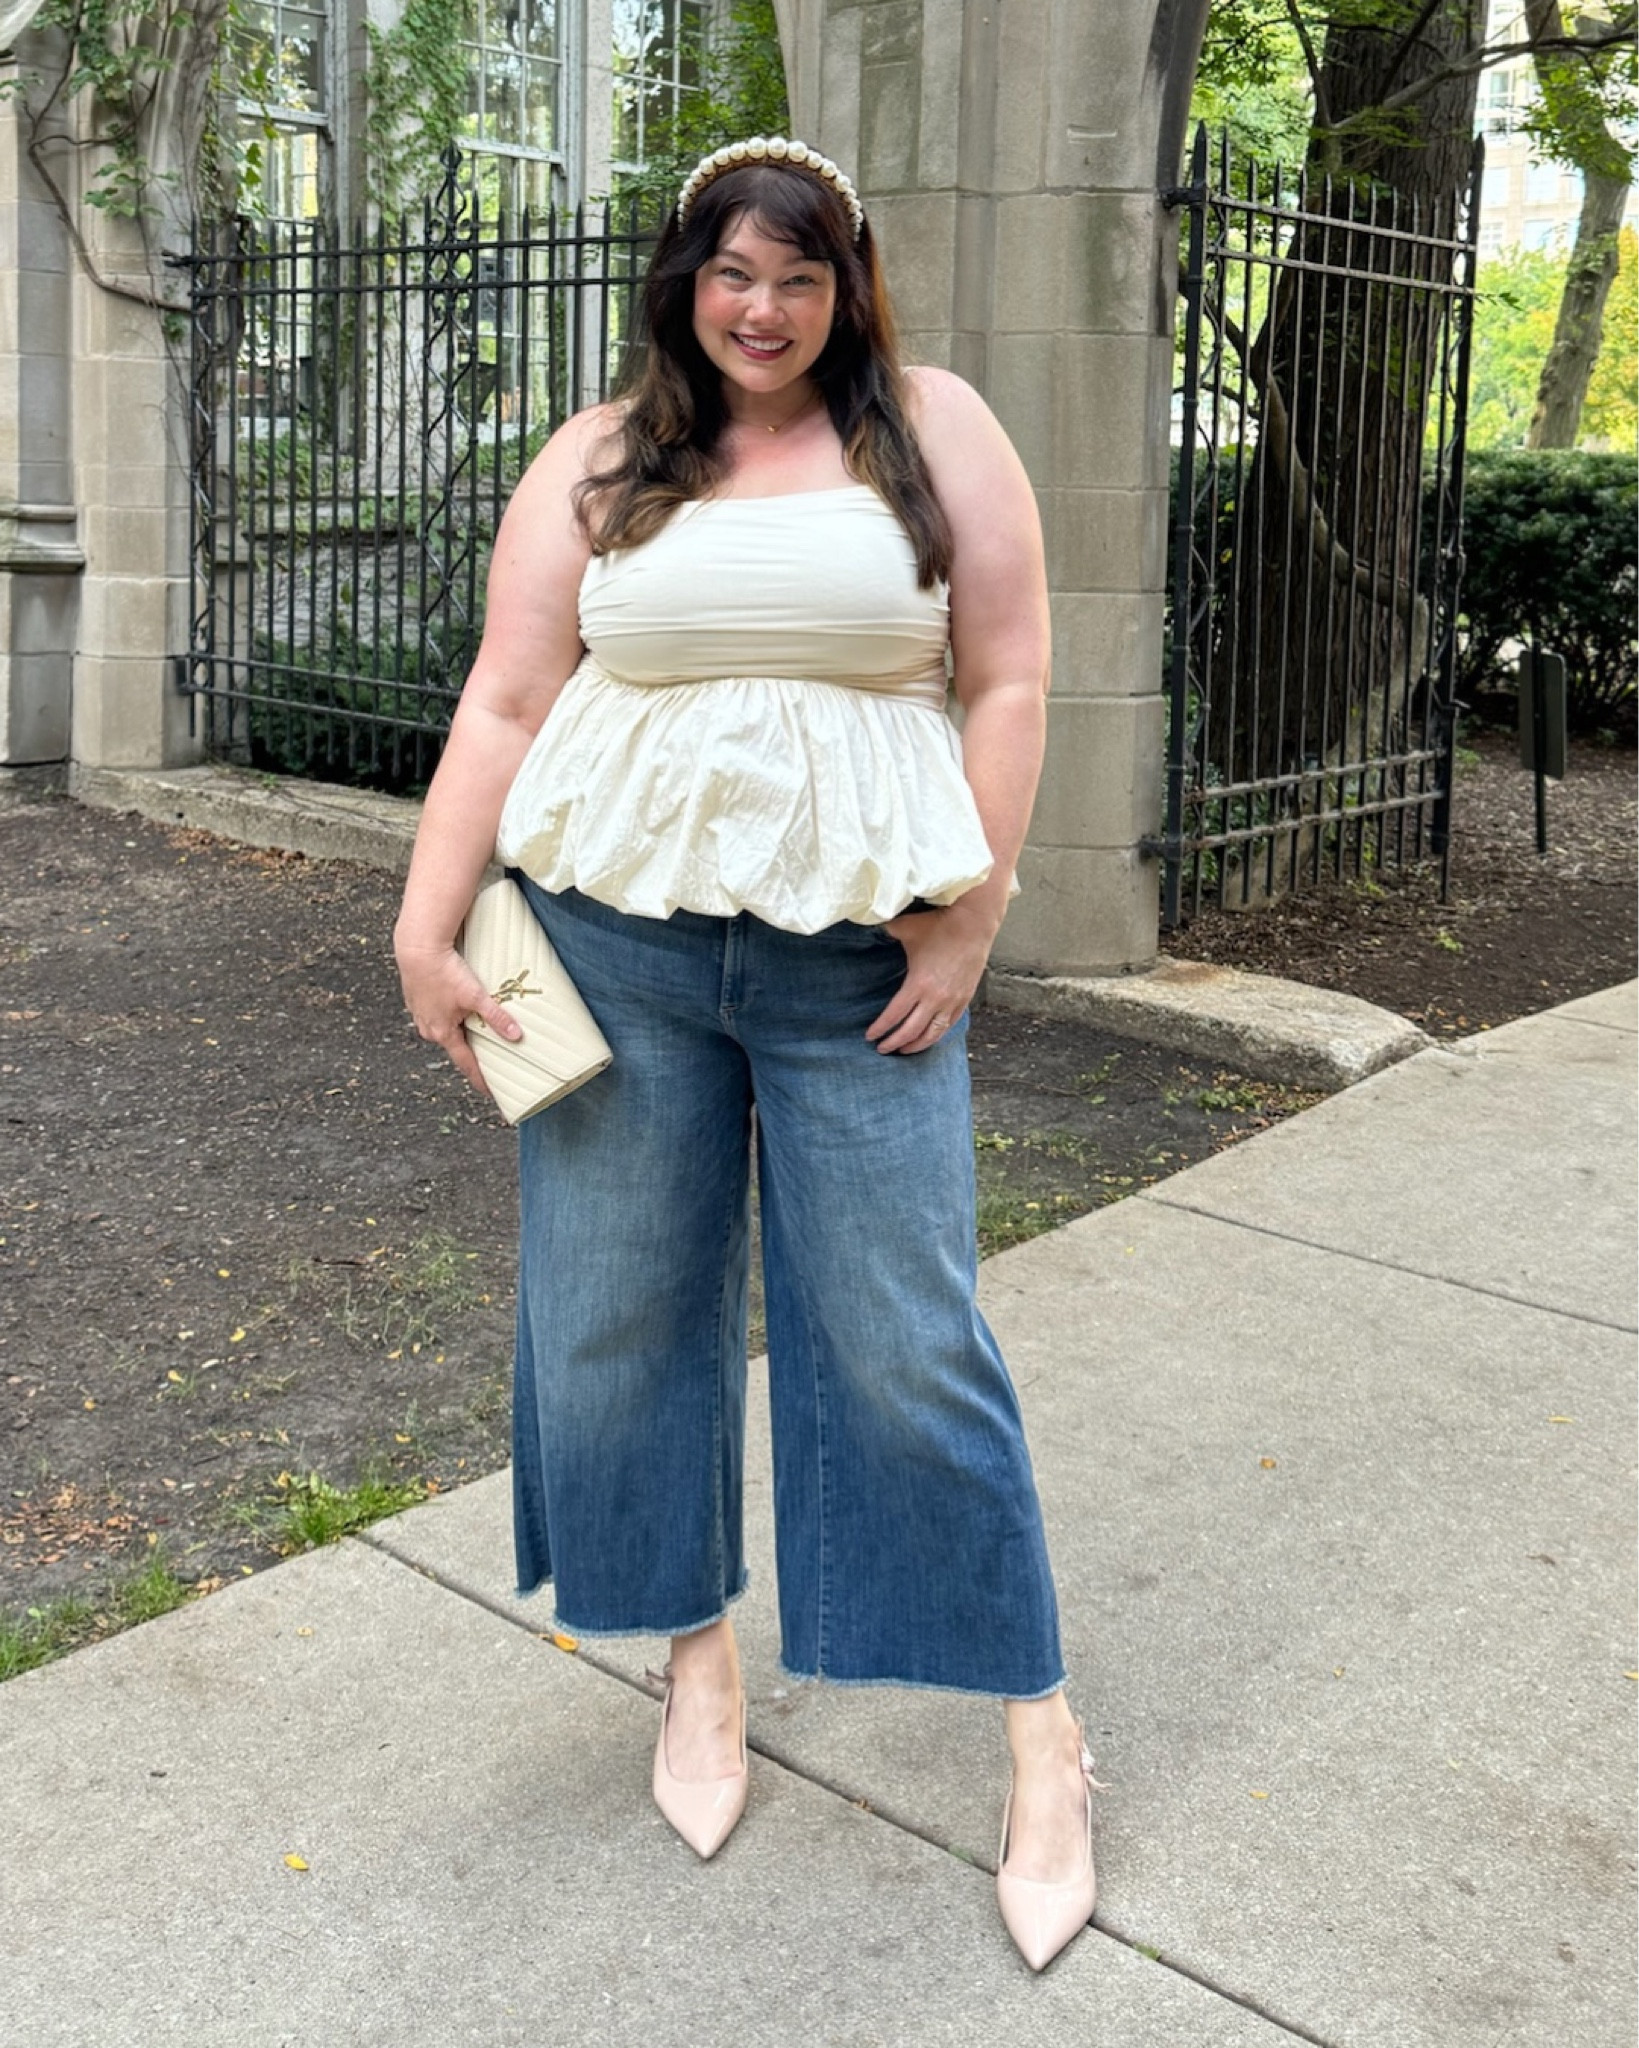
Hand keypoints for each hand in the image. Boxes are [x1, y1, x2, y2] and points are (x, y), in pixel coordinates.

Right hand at [394, 935, 522, 1096]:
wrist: (417, 948)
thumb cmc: (444, 971)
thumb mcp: (475, 996)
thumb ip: (496, 1016)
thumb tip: (515, 1035)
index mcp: (442, 1032)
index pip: (465, 1062)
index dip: (479, 1077)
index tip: (490, 1091)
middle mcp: (428, 1028)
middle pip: (455, 1046)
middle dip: (471, 1053)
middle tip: (488, 1060)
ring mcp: (420, 1014)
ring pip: (444, 1029)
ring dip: (459, 1032)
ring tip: (473, 1032)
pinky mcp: (417, 999)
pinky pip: (436, 1014)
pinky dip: (448, 1016)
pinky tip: (455, 1008)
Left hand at [864, 901, 996, 1054]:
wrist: (974, 923)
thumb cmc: (940, 925)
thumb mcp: (905, 928)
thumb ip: (884, 933)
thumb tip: (869, 929)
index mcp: (918, 984)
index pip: (895, 1015)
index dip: (880, 1028)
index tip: (870, 1036)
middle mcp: (935, 998)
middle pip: (911, 1031)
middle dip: (894, 1043)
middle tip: (882, 1049)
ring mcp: (952, 1000)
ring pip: (933, 1034)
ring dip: (916, 1045)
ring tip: (904, 1050)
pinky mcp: (965, 999)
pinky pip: (949, 1025)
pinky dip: (937, 1035)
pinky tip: (928, 1037)